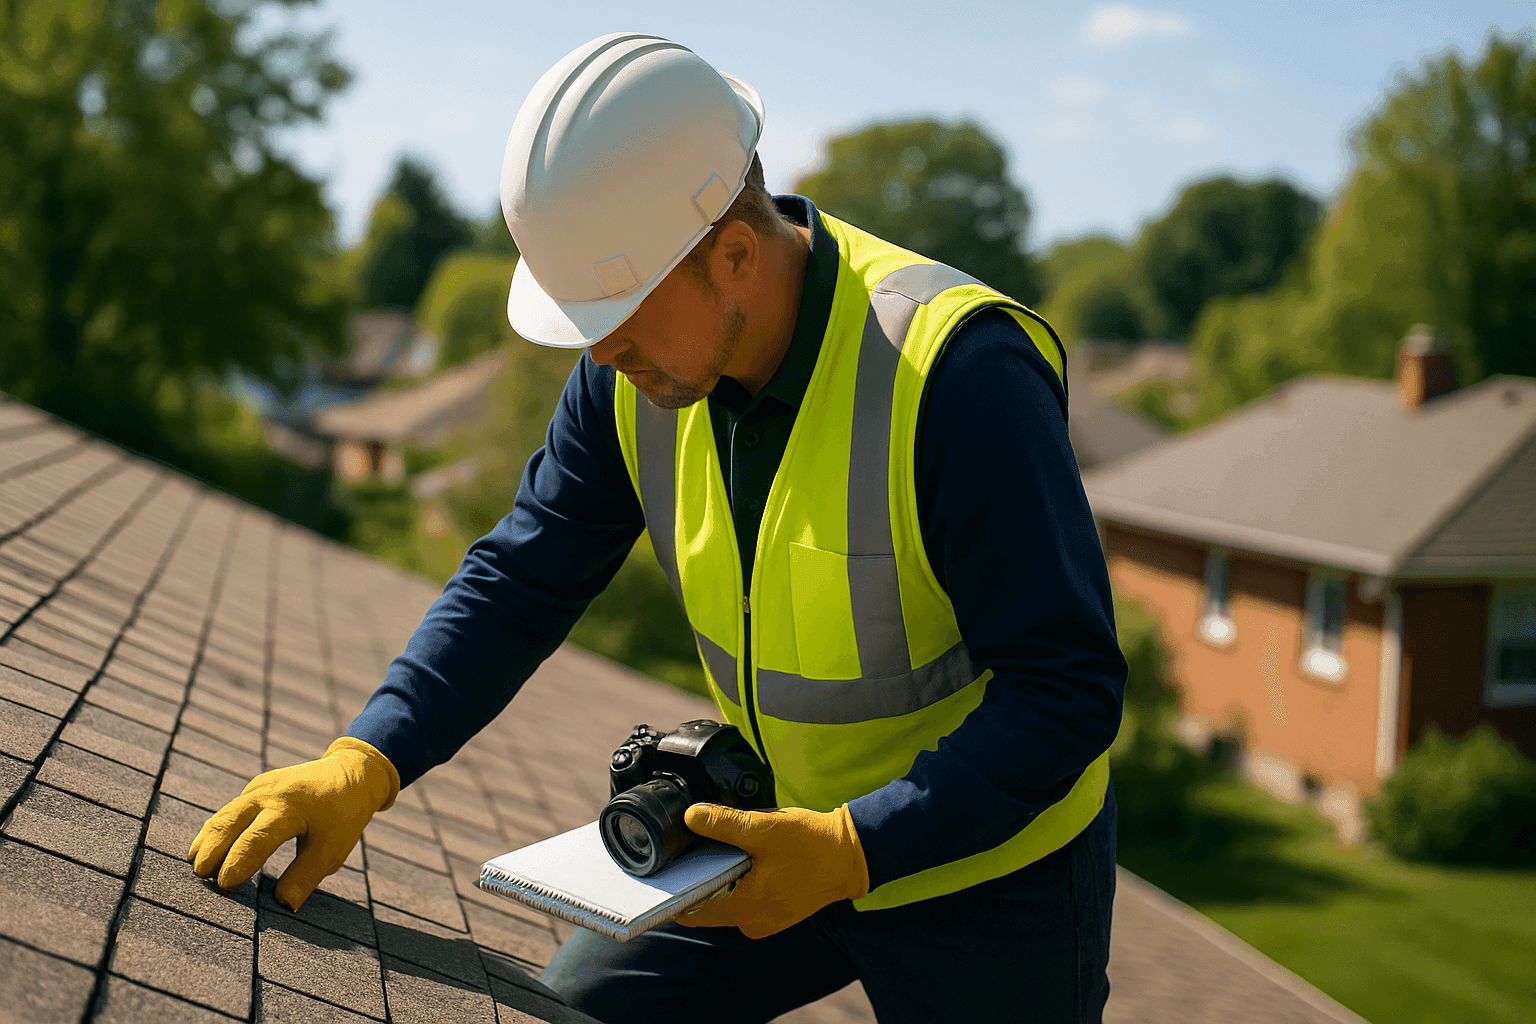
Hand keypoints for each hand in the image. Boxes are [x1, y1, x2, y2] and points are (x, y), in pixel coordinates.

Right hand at [188, 737, 398, 910]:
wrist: (352, 772)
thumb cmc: (343, 815)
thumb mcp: (333, 848)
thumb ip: (306, 875)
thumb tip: (283, 905)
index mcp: (291, 808)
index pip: (257, 839)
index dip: (238, 863)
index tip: (224, 885)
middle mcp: (270, 793)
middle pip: (231, 822)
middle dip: (212, 850)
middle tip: (199, 877)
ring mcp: (261, 786)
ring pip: (226, 814)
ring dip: (209, 839)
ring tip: (195, 865)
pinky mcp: (258, 785)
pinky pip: (233, 809)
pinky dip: (219, 828)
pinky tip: (207, 848)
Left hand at [675, 803, 868, 938]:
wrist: (852, 855)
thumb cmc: (812, 844)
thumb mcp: (764, 829)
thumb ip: (723, 823)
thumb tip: (691, 816)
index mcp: (744, 908)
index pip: (690, 911)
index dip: (675, 889)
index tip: (667, 868)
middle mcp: (752, 922)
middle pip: (706, 905)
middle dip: (697, 879)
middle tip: (692, 849)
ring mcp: (765, 920)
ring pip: (725, 901)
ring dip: (719, 879)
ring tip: (719, 849)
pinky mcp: (776, 911)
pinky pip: (744, 899)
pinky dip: (737, 881)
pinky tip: (742, 857)